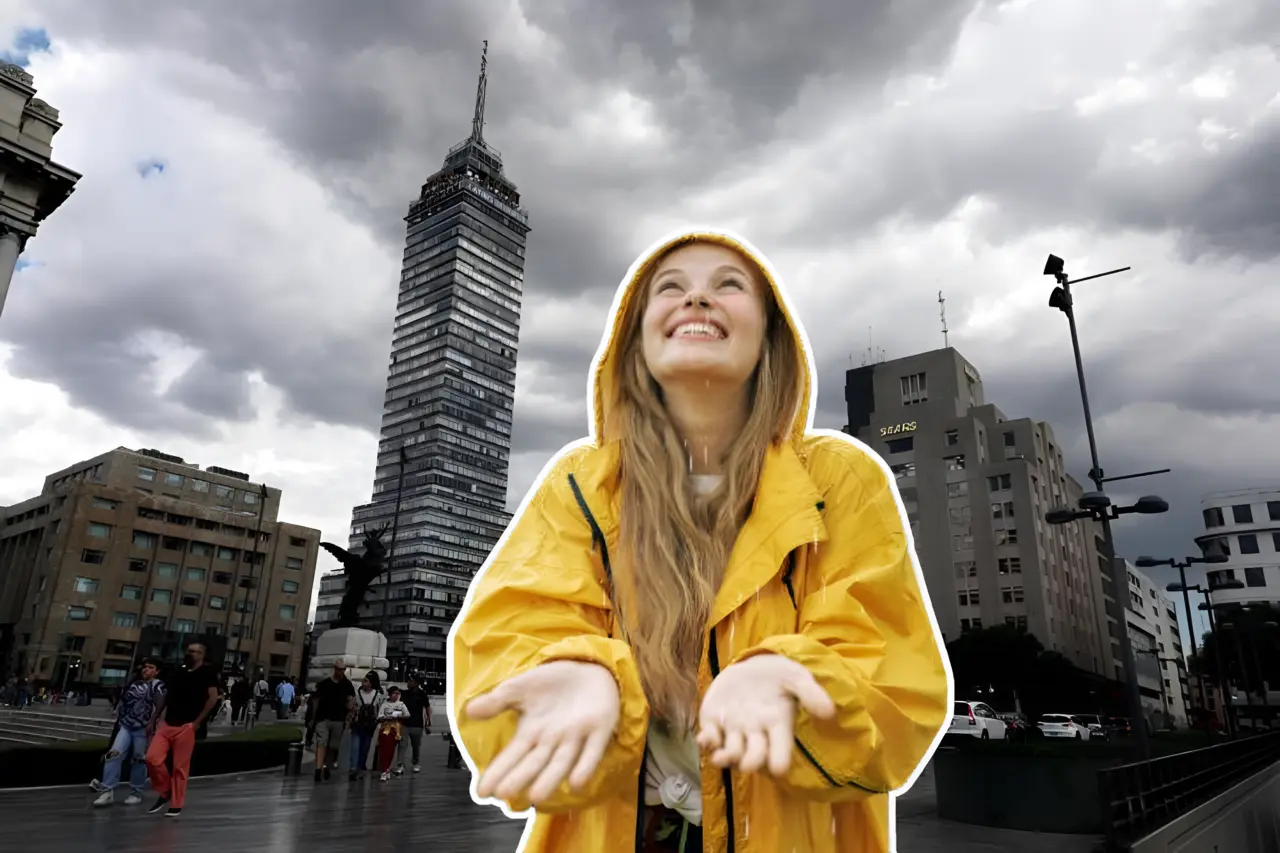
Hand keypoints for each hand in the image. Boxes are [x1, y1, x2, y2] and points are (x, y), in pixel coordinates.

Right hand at [466, 660, 619, 805]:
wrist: (589, 668)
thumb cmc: (554, 683)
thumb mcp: (521, 687)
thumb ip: (497, 701)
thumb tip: (468, 710)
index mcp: (532, 731)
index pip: (512, 755)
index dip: (498, 771)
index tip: (482, 791)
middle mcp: (552, 739)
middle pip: (535, 762)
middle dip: (519, 778)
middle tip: (504, 794)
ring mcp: (576, 736)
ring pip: (562, 761)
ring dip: (550, 779)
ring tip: (536, 795)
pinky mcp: (599, 728)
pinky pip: (593, 750)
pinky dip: (586, 765)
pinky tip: (577, 782)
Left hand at [696, 654, 835, 776]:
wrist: (752, 667)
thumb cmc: (778, 676)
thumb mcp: (796, 678)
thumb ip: (811, 694)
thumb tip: (830, 712)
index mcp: (778, 726)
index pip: (781, 749)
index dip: (780, 759)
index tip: (779, 768)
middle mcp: (756, 733)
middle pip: (754, 755)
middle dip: (751, 761)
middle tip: (748, 765)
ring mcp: (734, 730)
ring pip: (730, 751)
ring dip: (725, 757)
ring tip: (721, 758)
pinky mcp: (714, 722)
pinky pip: (709, 737)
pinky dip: (706, 741)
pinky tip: (705, 738)